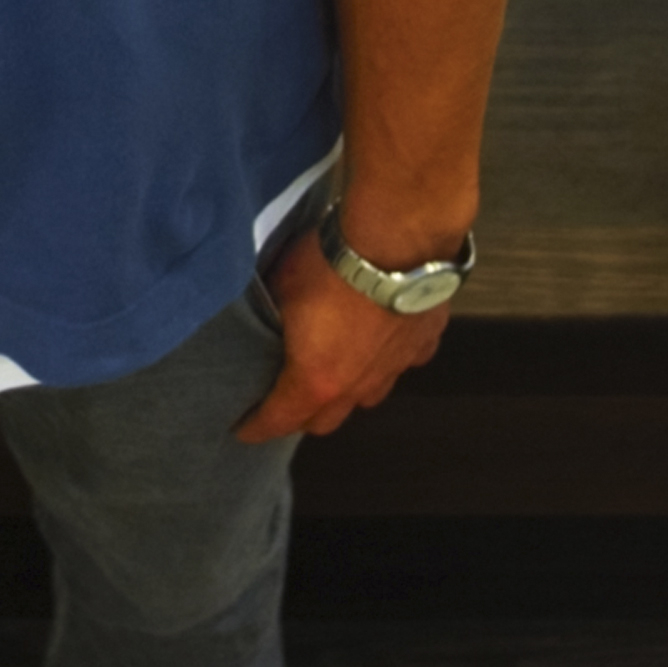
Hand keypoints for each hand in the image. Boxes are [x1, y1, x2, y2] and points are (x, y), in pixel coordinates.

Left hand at [237, 224, 457, 444]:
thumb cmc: (328, 264)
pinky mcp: (423, 343)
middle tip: (284, 397)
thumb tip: (265, 317)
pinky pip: (401, 363)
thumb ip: (271, 315)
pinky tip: (380, 339)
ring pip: (366, 397)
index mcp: (315, 380)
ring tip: (333, 368)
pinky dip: (387, 358)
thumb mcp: (278, 286)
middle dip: (301, 415)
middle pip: (325, 420)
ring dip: (346, 391)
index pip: (278, 420)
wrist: (394, 238)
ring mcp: (395, 367)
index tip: (244, 428)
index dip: (257, 427)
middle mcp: (357, 386)